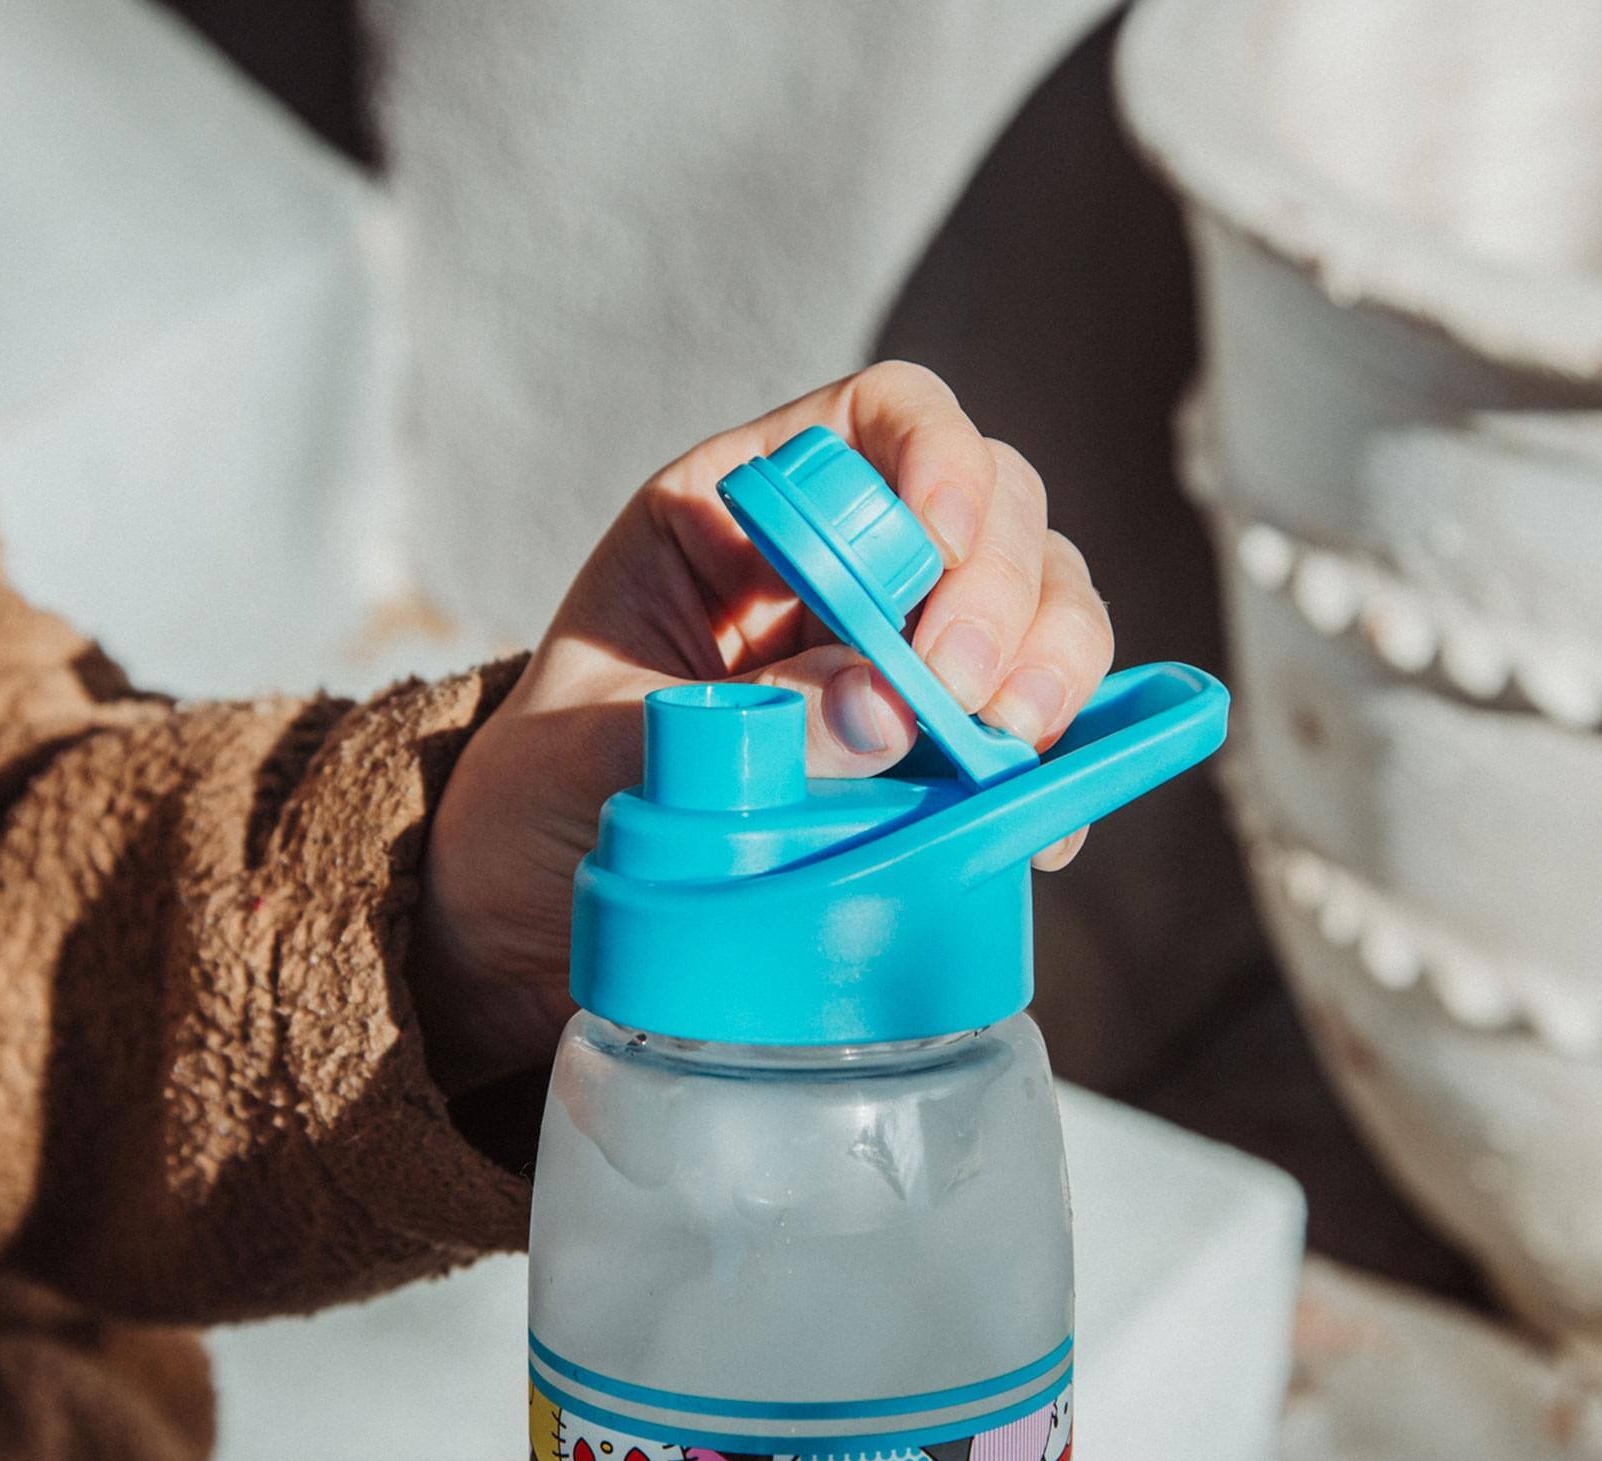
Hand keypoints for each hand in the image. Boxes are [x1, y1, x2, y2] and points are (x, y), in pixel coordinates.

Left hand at [423, 362, 1114, 1079]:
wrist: (536, 902)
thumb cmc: (545, 793)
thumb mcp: (600, 744)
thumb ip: (737, 722)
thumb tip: (886, 710)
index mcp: (748, 513)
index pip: (885, 418)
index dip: (938, 458)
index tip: (940, 549)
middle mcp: (848, 562)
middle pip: (997, 505)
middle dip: (1003, 589)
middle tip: (970, 696)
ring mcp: (907, 653)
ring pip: (1044, 602)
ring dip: (1055, 664)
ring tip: (1013, 749)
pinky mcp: (940, 751)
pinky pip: (1038, 725)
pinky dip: (1065, 763)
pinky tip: (1044, 821)